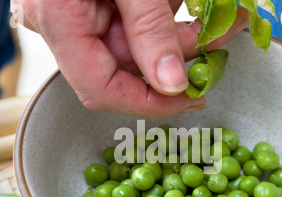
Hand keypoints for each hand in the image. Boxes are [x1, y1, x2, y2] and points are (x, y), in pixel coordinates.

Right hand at [12, 0, 247, 117]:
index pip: (101, 89)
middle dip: (178, 55)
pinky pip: (129, 22)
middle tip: (222, 36)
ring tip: (218, 17)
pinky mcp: (91, 3)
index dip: (149, 102)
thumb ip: (150, 28)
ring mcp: (75, 12)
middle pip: (125, 66)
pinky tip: (186, 5)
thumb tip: (171, 83)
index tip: (192, 97)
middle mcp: (61, 24)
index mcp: (59, 20)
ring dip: (177, 34)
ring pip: (132, 44)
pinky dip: (160, 17)